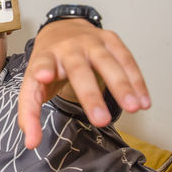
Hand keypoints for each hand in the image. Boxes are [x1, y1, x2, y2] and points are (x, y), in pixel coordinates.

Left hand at [17, 19, 149, 148]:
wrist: (60, 29)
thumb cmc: (48, 63)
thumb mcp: (34, 83)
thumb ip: (29, 112)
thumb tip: (30, 143)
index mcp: (44, 58)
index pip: (40, 66)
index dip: (41, 70)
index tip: (42, 76)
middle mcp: (67, 48)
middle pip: (77, 69)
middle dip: (89, 94)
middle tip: (100, 119)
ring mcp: (89, 42)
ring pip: (106, 62)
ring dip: (120, 86)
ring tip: (132, 108)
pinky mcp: (108, 39)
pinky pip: (124, 59)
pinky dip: (135, 80)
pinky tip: (142, 100)